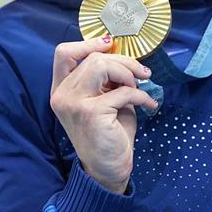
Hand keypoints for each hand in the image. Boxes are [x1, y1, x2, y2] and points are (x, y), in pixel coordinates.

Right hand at [50, 35, 157, 194]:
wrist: (108, 168)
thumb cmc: (109, 132)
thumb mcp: (104, 98)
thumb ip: (105, 77)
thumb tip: (121, 53)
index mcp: (62, 89)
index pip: (64, 53)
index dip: (88, 43)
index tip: (111, 44)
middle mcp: (62, 95)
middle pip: (92, 58)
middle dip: (123, 61)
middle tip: (141, 74)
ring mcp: (73, 104)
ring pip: (102, 66)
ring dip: (128, 74)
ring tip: (139, 88)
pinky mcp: (90, 113)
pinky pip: (122, 91)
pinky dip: (141, 96)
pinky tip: (149, 105)